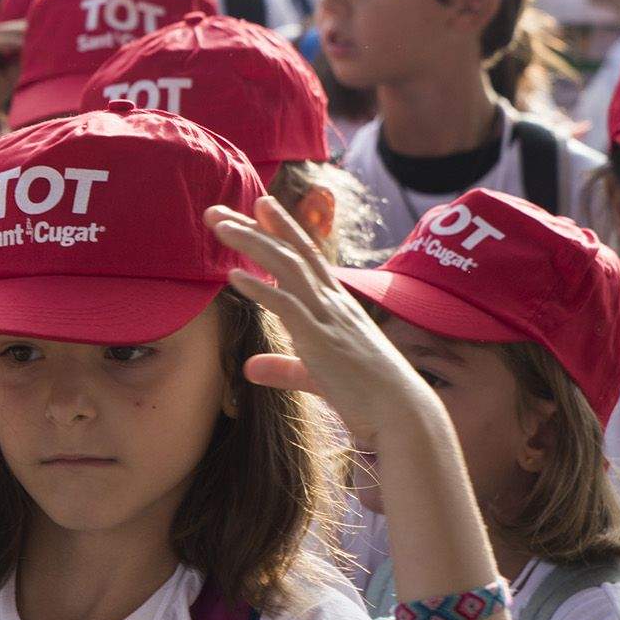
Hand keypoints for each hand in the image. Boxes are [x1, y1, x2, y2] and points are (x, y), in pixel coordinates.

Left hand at [206, 196, 428, 449]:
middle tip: (217, 211)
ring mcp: (328, 318)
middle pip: (290, 252)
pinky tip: (233, 276)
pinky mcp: (321, 340)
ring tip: (219, 227)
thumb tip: (249, 369)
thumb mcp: (318, 377)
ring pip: (287, 268)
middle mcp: (333, 302)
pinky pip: (287, 306)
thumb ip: (283, 369)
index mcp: (337, 305)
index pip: (306, 256)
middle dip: (254, 227)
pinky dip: (259, 289)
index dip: (282, 228)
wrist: (402, 414)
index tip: (259, 205)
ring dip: (251, 244)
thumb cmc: (371, 397)